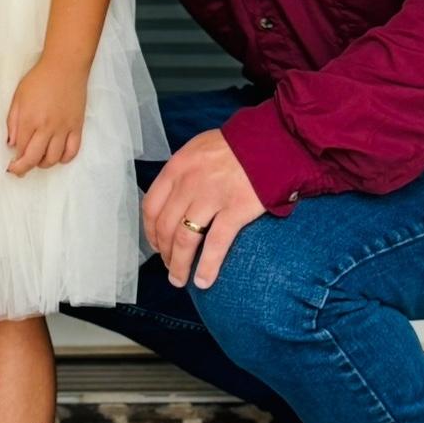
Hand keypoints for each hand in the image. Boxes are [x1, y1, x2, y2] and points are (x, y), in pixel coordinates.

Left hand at [6, 59, 87, 175]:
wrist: (65, 67)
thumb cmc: (39, 79)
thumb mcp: (18, 97)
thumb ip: (13, 122)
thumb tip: (11, 144)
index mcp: (30, 119)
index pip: (21, 149)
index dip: (15, 161)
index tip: (10, 165)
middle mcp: (47, 127)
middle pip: (35, 158)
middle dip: (24, 168)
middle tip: (19, 170)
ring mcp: (64, 128)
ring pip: (54, 158)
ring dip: (43, 164)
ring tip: (38, 159)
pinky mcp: (77, 127)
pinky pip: (72, 151)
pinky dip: (64, 159)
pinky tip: (57, 156)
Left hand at [143, 129, 265, 289]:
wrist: (273, 141)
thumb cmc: (238, 146)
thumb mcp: (199, 150)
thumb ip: (183, 172)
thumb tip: (173, 199)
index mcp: (177, 167)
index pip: (151, 206)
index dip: (150, 231)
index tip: (156, 244)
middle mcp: (189, 183)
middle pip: (165, 226)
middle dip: (164, 252)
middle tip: (169, 267)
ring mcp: (212, 197)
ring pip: (184, 239)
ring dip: (178, 264)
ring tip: (179, 280)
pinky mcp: (236, 209)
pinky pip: (216, 244)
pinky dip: (207, 266)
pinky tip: (203, 281)